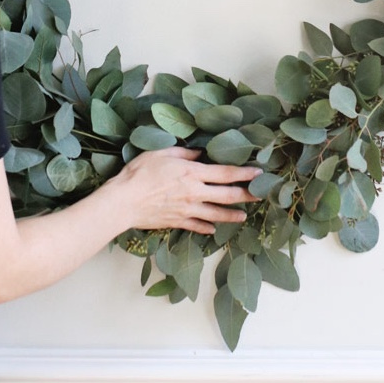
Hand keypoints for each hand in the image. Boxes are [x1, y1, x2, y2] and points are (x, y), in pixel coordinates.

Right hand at [114, 147, 260, 234]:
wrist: (123, 202)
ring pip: (217, 214)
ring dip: (232, 215)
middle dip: (246, 195)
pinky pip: (197, 226)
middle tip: (260, 196)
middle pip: (227, 196)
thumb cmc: (139, 173)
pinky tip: (212, 229)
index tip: (258, 173)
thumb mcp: (161, 154)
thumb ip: (184, 154)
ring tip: (243, 216)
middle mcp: (194, 193)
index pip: (225, 174)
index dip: (244, 173)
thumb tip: (200, 154)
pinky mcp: (177, 222)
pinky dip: (207, 227)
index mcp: (192, 173)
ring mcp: (187, 210)